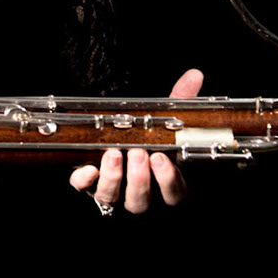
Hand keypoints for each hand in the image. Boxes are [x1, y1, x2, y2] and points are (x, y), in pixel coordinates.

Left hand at [68, 68, 202, 214]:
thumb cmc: (149, 139)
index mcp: (165, 186)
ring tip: (112, 153)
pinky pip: (83, 189)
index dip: (168, 180)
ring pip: (112, 198)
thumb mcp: (165, 122)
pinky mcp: (89, 186)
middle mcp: (140, 197)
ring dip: (113, 178)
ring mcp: (113, 194)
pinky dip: (84, 180)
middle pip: (141, 202)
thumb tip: (194, 75)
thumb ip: (179, 103)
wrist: (118, 144)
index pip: (173, 194)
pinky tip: (88, 167)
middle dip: (138, 179)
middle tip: (136, 153)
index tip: (160, 158)